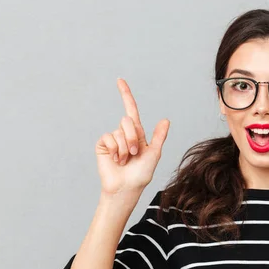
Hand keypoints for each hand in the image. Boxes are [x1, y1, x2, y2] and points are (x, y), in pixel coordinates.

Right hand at [95, 78, 169, 195]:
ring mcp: (112, 139)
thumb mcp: (154, 154)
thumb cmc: (141, 174)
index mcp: (137, 134)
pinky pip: (108, 137)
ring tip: (125, 160)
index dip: (125, 95)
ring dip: (124, 147)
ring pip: (119, 131)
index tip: (120, 80)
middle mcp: (124, 134)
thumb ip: (159, 136)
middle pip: (127, 120)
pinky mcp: (102, 145)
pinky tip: (115, 160)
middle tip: (134, 153)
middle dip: (133, 137)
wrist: (126, 188)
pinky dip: (114, 149)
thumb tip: (165, 119)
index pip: (131, 110)